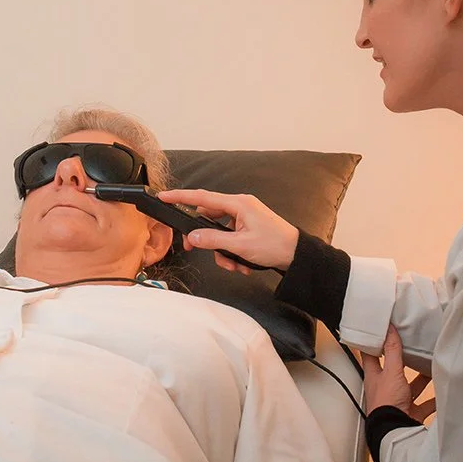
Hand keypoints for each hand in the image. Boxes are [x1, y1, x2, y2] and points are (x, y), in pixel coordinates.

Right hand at [157, 188, 298, 272]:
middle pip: (209, 218)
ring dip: (222, 251)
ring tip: (234, 265)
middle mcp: (240, 206)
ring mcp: (244, 217)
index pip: (202, 197)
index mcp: (238, 204)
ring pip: (219, 232)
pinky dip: (232, 252)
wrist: (298, 255)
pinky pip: (230, 237)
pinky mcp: (248, 227)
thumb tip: (193, 237)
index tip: (164, 196)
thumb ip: (213, 240)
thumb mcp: (240, 245)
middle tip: (195, 248)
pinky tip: (242, 265)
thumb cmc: (275, 245)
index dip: (180, 197)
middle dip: (205, 238)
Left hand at [363, 325, 436, 422]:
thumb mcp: (391, 372)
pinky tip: (441, 390)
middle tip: (413, 346)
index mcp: (373, 375)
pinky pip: (424, 402)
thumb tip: (389, 330)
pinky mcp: (410, 411)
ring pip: (410, 385)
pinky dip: (433, 397)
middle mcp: (384, 387)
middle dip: (404, 359)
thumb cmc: (386, 404)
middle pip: (393, 369)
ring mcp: (397, 400)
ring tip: (430, 365)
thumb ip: (392, 351)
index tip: (381, 330)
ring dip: (421, 377)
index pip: (370, 354)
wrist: (395, 431)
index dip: (374, 342)